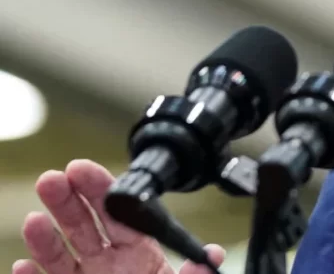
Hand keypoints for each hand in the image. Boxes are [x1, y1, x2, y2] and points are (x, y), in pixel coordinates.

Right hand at [14, 160, 224, 273]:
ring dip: (44, 237)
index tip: (83, 169)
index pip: (120, 215)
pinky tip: (24, 266)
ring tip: (34, 219)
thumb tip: (210, 255)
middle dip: (68, 200)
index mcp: (140, 254)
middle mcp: (108, 264)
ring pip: (60, 255)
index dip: (102, 190)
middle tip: (53, 178)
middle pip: (85, 226)